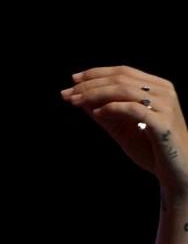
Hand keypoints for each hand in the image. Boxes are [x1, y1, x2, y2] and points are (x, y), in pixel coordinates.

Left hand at [61, 65, 187, 202]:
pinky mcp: (163, 123)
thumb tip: (81, 99)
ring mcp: (166, 106)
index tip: (73, 80)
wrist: (176, 172)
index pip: (123, 71)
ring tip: (75, 102)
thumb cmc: (151, 150)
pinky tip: (97, 113)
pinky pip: (133, 109)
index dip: (96, 73)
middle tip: (67, 93)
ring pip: (125, 90)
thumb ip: (105, 112)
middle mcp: (164, 92)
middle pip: (121, 78)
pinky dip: (112, 109)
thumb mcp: (123, 128)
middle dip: (90, 84)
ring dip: (95, 95)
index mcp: (158, 87)